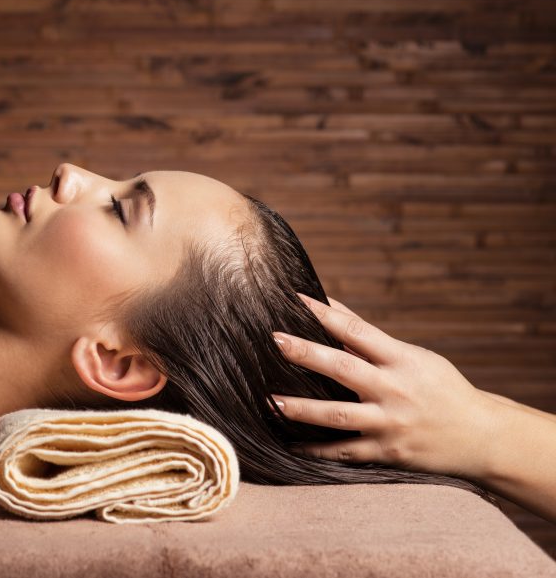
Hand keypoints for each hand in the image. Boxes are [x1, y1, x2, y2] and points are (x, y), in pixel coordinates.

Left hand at [270, 293, 501, 480]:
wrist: (481, 437)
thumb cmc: (440, 388)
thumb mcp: (414, 356)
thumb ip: (368, 336)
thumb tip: (328, 305)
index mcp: (402, 360)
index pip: (358, 332)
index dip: (326, 315)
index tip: (296, 301)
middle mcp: (395, 390)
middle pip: (344, 369)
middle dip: (307, 354)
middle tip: (275, 341)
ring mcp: (390, 424)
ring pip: (339, 416)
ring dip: (303, 409)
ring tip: (271, 400)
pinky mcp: (388, 452)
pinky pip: (345, 452)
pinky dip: (317, 450)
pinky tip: (290, 444)